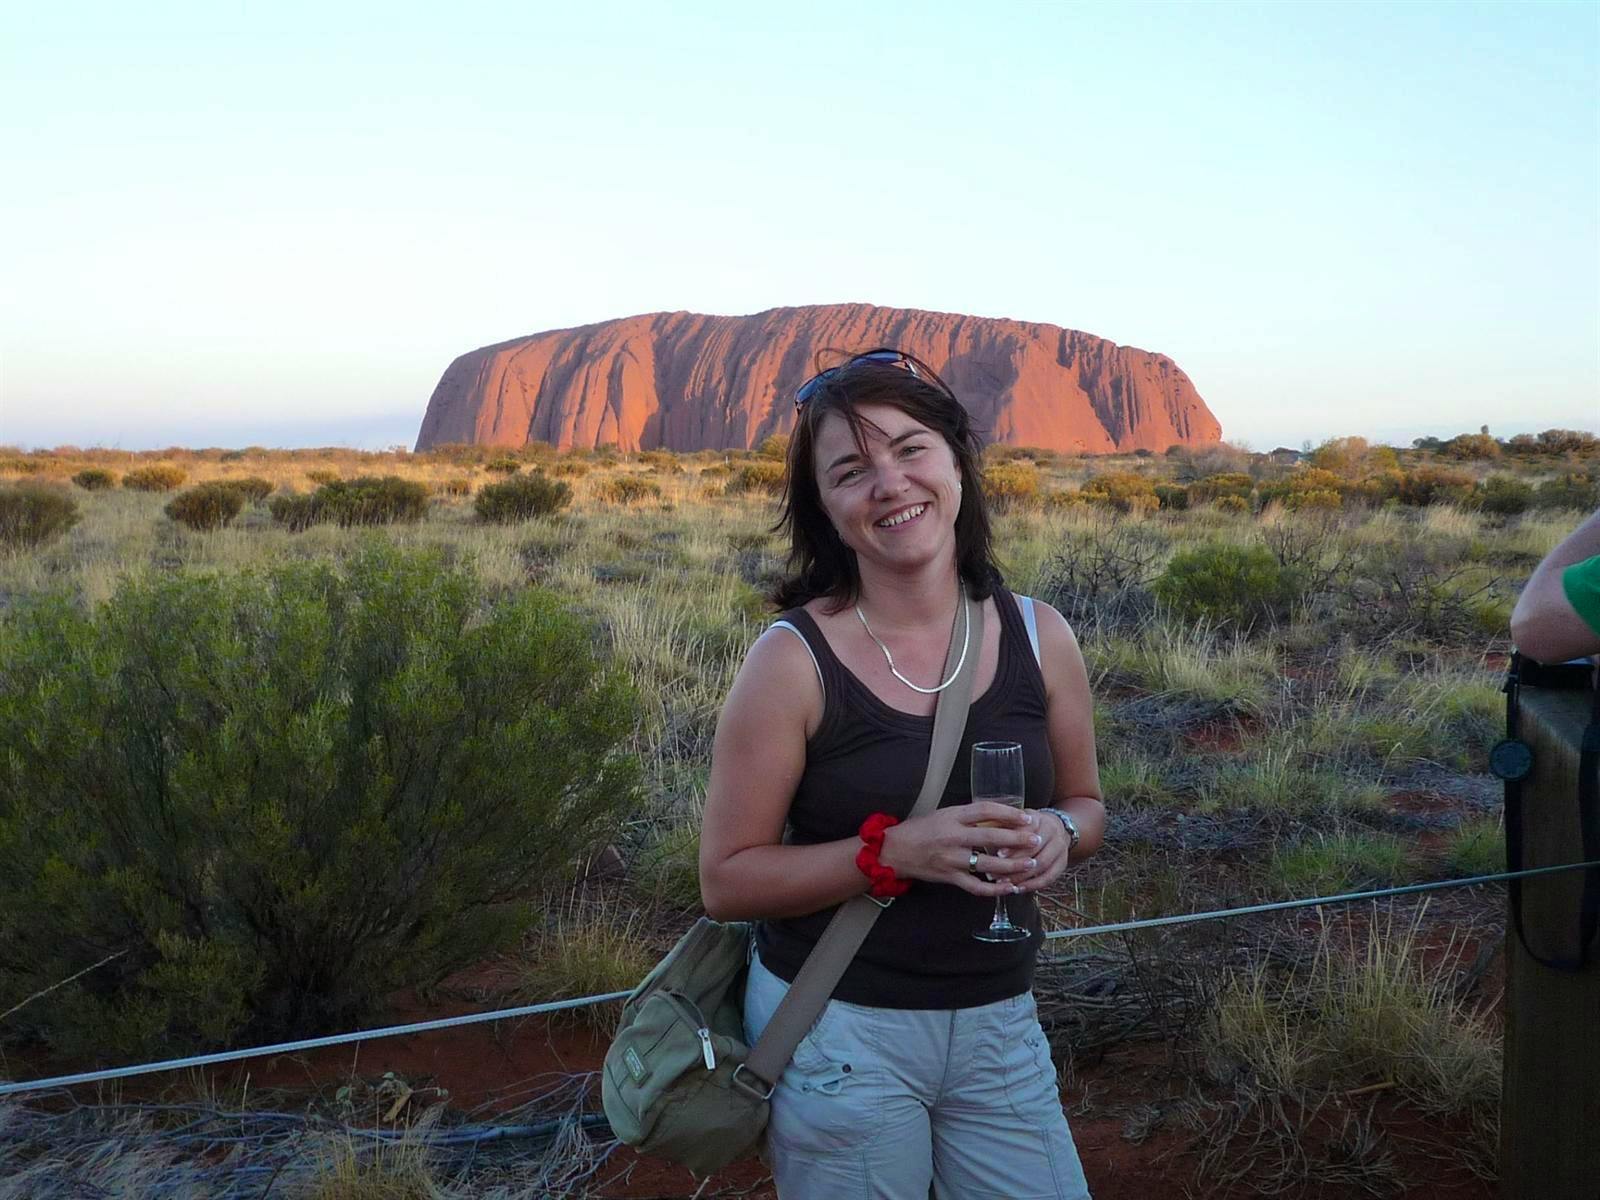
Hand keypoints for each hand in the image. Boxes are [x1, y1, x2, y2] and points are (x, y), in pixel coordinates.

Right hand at [878, 802, 1043, 898]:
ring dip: (1012, 866)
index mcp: (952, 816)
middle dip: (1017, 839)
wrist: (894, 850)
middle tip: (1036, 840)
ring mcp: (951, 859)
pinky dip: (994, 889)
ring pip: (987, 864)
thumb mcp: (943, 814)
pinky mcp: (948, 877)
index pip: (985, 810)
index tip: (1027, 816)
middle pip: (991, 837)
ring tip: (1030, 864)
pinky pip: (976, 886)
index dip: (1009, 813)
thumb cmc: (921, 829)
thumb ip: (968, 817)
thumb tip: (999, 818)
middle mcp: (952, 836)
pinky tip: (1009, 888)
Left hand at [1004, 809, 1071, 892]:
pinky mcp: (1062, 863)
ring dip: (1021, 876)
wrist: (1055, 828)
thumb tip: (981, 833)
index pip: (1026, 830)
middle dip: (1015, 862)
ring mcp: (1060, 847)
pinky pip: (1049, 877)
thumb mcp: (1015, 820)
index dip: (1012, 843)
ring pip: (1042, 864)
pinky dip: (1032, 885)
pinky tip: (1018, 889)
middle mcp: (1052, 831)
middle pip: (1035, 849)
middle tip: (996, 872)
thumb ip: (1000, 826)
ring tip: (1004, 882)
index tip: (998, 854)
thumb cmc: (1026, 826)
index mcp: (1038, 818)